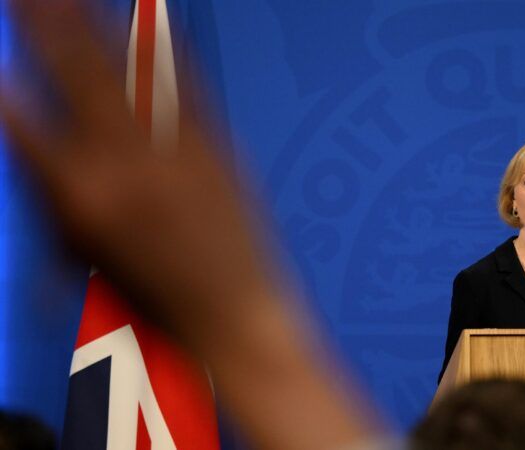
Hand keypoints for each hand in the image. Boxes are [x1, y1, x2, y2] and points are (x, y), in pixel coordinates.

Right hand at [0, 1, 378, 447]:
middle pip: (76, 77)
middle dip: (47, 26)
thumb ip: (55, 198)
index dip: (6, 86)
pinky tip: (155, 22)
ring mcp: (176, 151)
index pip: (26, 123)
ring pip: (129, 73)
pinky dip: (169, 51)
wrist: (234, 315)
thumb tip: (36, 149)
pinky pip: (189, 89)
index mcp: (82, 197)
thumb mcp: (86, 255)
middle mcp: (125, 165)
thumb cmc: (158, 301)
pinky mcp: (218, 148)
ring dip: (98, 25)